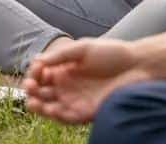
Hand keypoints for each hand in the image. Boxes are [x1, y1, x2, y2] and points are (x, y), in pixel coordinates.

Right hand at [23, 38, 148, 123]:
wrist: (136, 66)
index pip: (42, 74)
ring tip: (33, 101)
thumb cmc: (111, 53)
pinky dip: (55, 115)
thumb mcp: (84, 48)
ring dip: (39, 106)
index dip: (35, 73)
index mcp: (66, 68)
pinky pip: (65, 117)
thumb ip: (61, 55)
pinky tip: (49, 108)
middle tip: (29, 86)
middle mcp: (68, 85)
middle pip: (43, 91)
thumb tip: (36, 60)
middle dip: (32, 90)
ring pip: (50, 106)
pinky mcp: (84, 112)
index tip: (36, 68)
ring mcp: (75, 99)